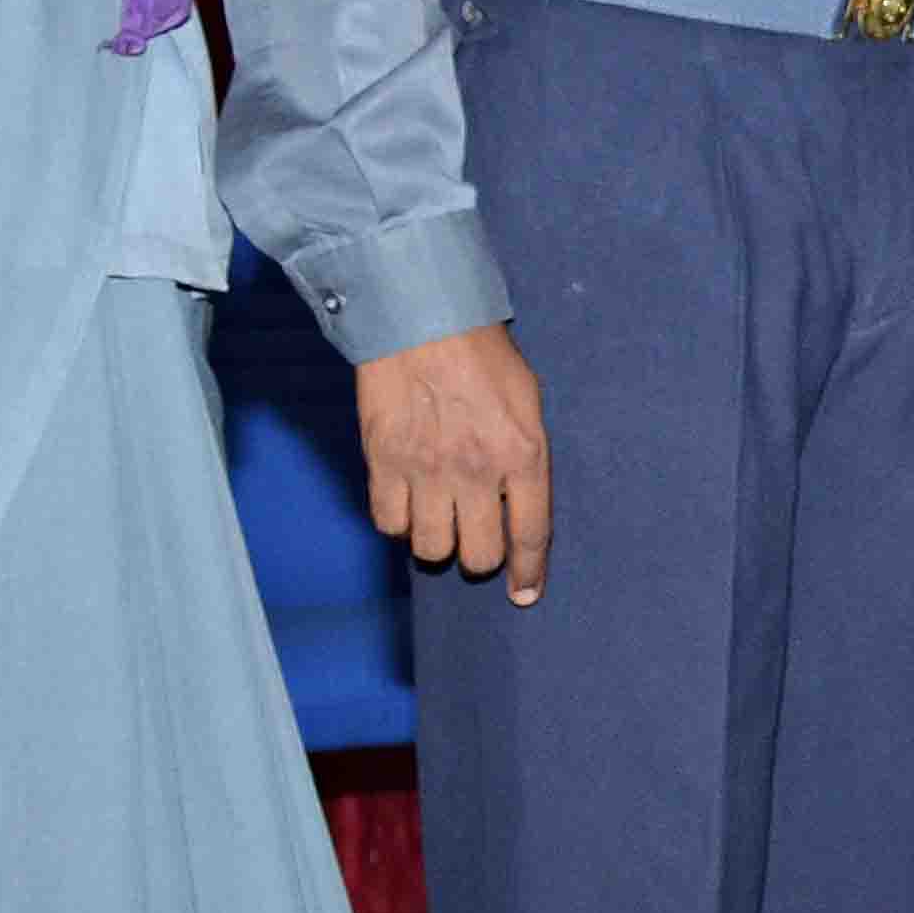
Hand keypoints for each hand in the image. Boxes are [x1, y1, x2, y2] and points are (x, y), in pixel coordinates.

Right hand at [358, 320, 552, 601]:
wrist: (420, 319)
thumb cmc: (482, 354)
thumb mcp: (527, 401)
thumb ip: (524, 453)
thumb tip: (514, 501)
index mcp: (523, 453)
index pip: (530, 534)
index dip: (528, 572)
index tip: (524, 594)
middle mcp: (476, 470)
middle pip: (478, 554)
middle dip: (479, 556)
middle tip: (474, 539)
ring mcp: (427, 469)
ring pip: (430, 547)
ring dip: (436, 541)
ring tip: (438, 518)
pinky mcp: (384, 462)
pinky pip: (388, 523)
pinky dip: (397, 522)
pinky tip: (406, 503)